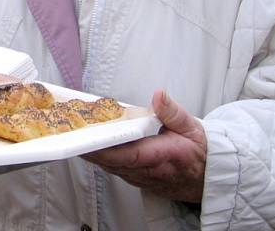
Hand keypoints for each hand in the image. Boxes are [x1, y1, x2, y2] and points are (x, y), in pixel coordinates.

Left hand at [82, 90, 206, 202]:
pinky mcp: (133, 178)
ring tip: (70, 132)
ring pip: (108, 166)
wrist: (206, 179)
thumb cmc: (198, 151)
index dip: (108, 148)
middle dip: (89, 147)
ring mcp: (139, 177)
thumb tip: (158, 96)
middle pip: (112, 161)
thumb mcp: (192, 126)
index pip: (130, 154)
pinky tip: (85, 142)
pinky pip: (112, 168)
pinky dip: (97, 155)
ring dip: (89, 151)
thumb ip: (173, 111)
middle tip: (68, 130)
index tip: (89, 138)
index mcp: (164, 156)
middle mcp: (148, 171)